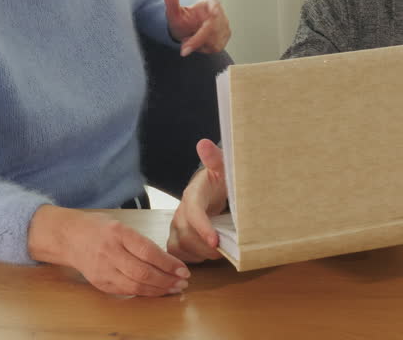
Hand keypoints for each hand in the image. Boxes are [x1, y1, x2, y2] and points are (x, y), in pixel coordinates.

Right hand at [27, 205, 189, 296]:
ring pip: (135, 286)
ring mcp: (103, 270)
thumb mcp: (120, 224)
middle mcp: (109, 252)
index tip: (183, 269)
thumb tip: (168, 260)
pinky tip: (157, 291)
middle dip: (167, 280)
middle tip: (183, 282)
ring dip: (158, 290)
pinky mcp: (100, 283)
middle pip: (143, 272)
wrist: (68, 236)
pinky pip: (126, 291)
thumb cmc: (98, 227)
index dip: (168, 264)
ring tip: (174, 288)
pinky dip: (144, 293)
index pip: (148, 252)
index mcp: (117, 233)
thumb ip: (141, 241)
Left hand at [162, 0, 230, 56]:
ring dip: (199, 44)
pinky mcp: (225, 37)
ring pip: (215, 39)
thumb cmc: (182, 21)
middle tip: (183, 47)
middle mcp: (220, 14)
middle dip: (197, 39)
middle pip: (213, 28)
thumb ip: (171, 1)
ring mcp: (224, 26)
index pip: (214, 6)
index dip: (214, 10)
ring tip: (189, 40)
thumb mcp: (174, 13)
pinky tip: (197, 44)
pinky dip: (203, 48)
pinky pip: (215, 46)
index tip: (213, 13)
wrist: (186, 32)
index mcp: (210, 3)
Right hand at [167, 139, 228, 262]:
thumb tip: (204, 143)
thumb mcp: (223, 167)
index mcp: (193, 194)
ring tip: (218, 252)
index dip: (203, 228)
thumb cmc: (220, 181)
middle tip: (227, 250)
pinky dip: (191, 259)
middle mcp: (180, 212)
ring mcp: (176, 226)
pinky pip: (177, 254)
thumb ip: (215, 158)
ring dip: (201, 254)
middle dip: (206, 246)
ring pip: (180, 247)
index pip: (193, 212)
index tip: (216, 241)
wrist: (212, 191)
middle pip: (186, 235)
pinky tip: (206, 255)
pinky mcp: (175, 238)